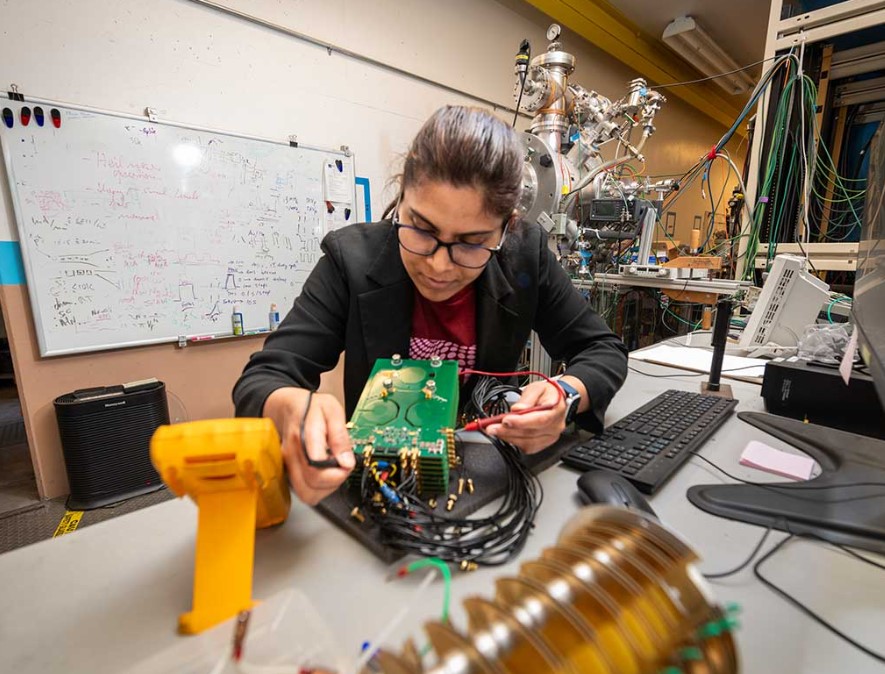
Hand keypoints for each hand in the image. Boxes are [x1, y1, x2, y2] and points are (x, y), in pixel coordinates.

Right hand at [263, 387, 354, 504]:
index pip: (316, 469)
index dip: (337, 473)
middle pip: (310, 489)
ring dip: (325, 489)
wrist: (289, 406)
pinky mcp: (287, 471)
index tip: (347, 464)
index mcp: (303, 437)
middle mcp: (291, 455)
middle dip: (332, 484)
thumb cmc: (311, 406)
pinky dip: (317, 487)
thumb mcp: (333, 410)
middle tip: (341, 468)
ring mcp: (286, 465)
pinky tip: (324, 472)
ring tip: (333, 470)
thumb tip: (347, 462)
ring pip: (306, 494)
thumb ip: (340, 437)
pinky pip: (303, 490)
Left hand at [486, 380, 565, 453]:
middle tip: (491, 427)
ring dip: (508, 437)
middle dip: (508, 430)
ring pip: (527, 443)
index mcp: (556, 410)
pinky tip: (504, 435)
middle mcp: (555, 426)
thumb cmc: (546, 393)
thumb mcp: (536, 388)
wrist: (555, 400)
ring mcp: (550, 437)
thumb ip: (527, 398)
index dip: (521, 422)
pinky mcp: (543, 443)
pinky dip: (513, 441)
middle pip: (531, 433)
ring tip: (494, 430)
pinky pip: (527, 447)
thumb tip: (517, 409)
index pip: (540, 420)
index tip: (505, 420)